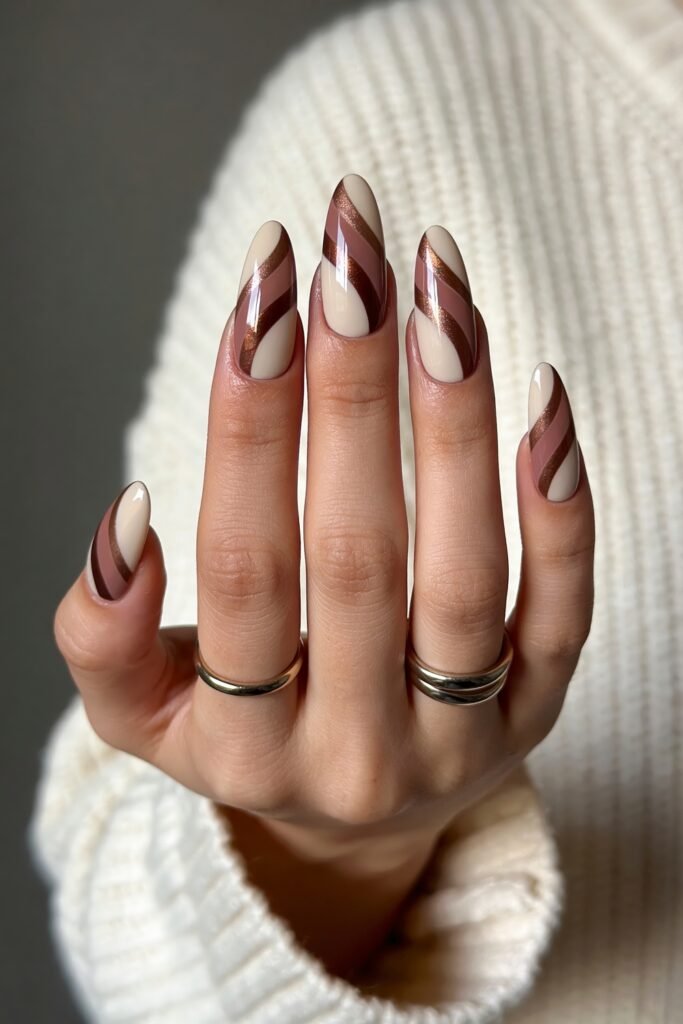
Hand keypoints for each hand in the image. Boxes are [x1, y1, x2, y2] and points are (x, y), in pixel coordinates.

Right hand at [54, 176, 594, 976]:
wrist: (349, 818)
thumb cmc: (241, 733)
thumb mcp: (140, 712)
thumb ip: (102, 634)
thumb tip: (129, 520)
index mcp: (241, 744)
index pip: (245, 568)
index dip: (248, 426)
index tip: (261, 291)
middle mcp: (355, 751)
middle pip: (358, 554)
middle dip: (352, 390)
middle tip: (352, 250)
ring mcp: (455, 736)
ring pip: (464, 574)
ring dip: (455, 423)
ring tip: (439, 290)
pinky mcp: (534, 714)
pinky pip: (561, 615)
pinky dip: (558, 511)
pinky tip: (542, 401)